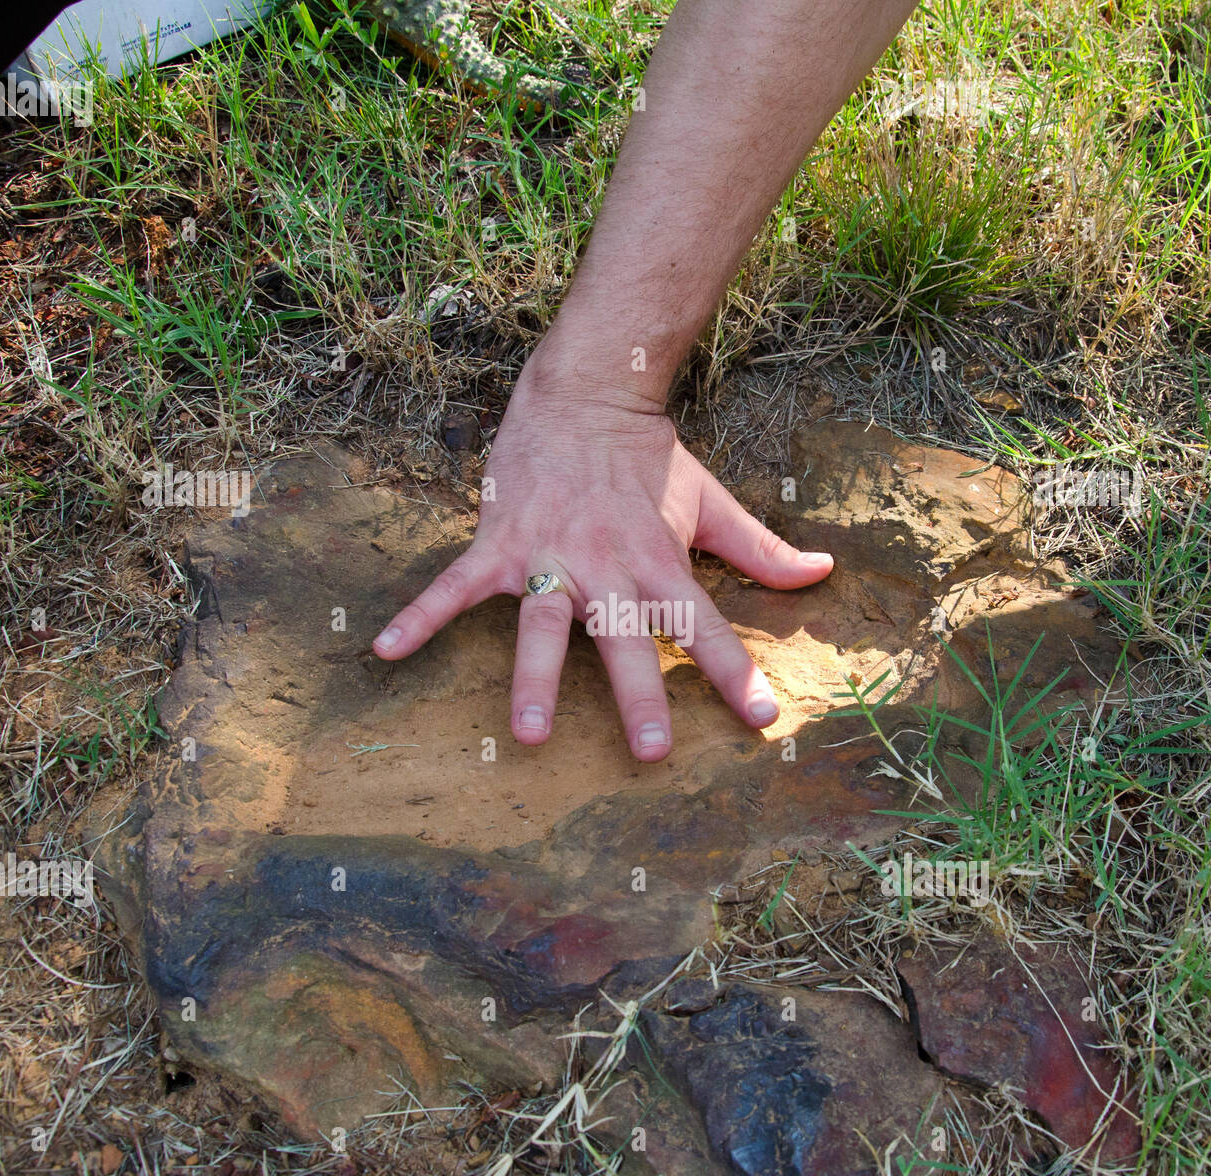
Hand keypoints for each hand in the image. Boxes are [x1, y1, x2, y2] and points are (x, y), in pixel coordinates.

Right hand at [373, 372, 833, 761]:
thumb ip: (761, 549)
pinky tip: (386, 650)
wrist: (585, 389)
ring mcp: (550, 555)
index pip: (703, 623)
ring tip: (529, 736)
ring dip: (537, 678)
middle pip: (627, 636)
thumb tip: (823, 573)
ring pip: (545, 625)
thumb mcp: (709, 500)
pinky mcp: (500, 542)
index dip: (733, 671)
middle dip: (639, 693)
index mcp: (659, 558)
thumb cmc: (649, 457)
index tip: (761, 720)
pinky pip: (456, 585)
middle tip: (651, 750)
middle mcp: (608, 564)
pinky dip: (422, 615)